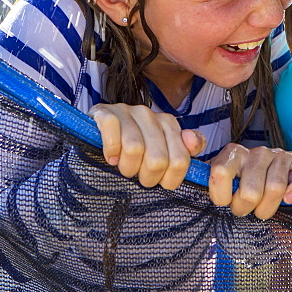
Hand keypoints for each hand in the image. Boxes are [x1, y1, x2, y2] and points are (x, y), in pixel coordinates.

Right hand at [89, 103, 204, 189]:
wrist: (98, 135)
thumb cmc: (136, 149)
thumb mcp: (164, 151)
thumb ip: (187, 150)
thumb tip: (193, 143)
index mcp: (168, 123)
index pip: (179, 161)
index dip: (168, 179)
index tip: (158, 180)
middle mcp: (149, 114)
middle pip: (157, 160)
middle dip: (146, 177)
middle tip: (138, 175)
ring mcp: (126, 111)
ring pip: (134, 150)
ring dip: (127, 168)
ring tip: (123, 167)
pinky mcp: (104, 112)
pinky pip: (113, 137)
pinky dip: (111, 153)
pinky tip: (111, 158)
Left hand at [208, 144, 291, 219]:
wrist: (271, 169)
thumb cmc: (241, 182)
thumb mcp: (220, 179)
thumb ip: (207, 178)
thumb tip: (184, 171)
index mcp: (232, 154)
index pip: (219, 173)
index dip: (222, 197)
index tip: (225, 202)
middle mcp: (255, 151)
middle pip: (250, 191)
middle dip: (246, 209)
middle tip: (246, 210)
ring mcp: (278, 155)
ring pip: (275, 188)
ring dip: (268, 208)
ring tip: (263, 210)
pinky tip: (289, 199)